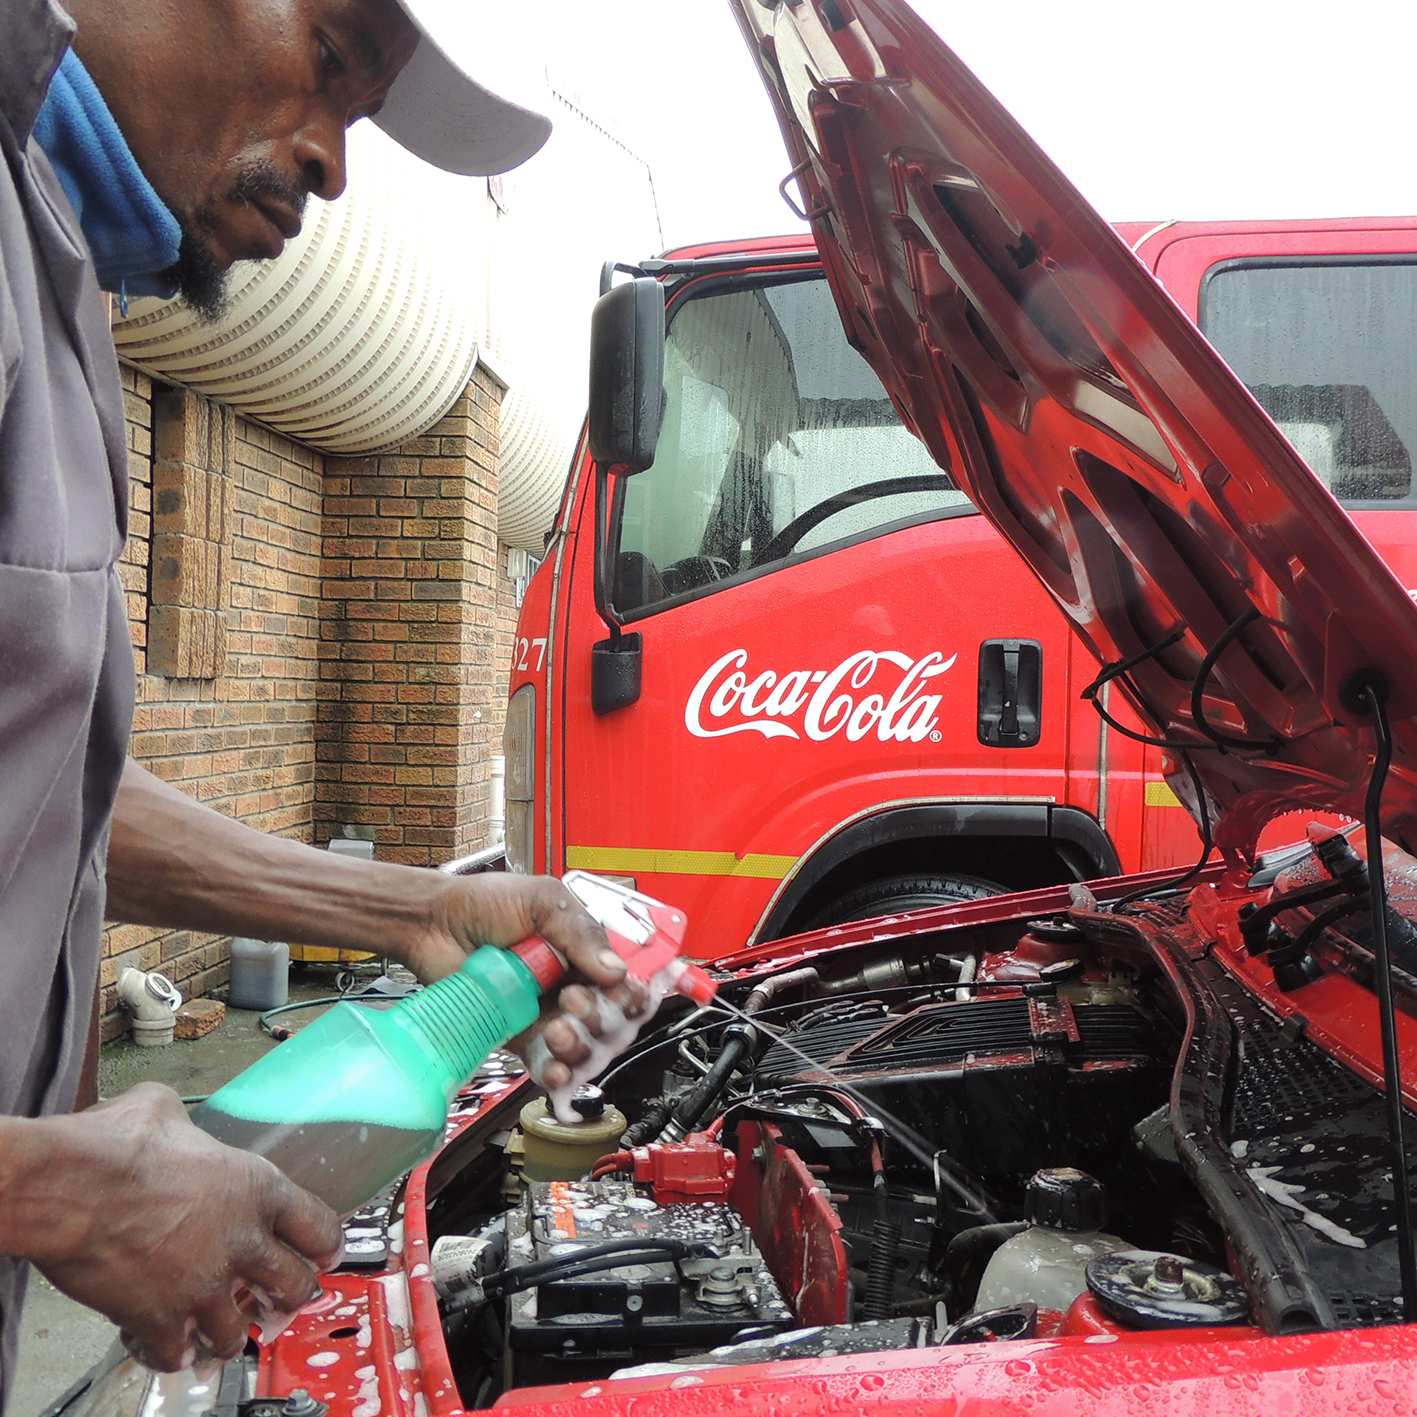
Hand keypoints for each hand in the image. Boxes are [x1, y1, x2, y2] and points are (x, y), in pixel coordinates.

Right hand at [16, 1084, 340, 1369]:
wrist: (73, 1188)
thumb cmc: (119, 1145)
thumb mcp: (166, 1112)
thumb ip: (187, 1128)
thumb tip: (171, 1125)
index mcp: (257, 1189)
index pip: (319, 1227)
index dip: (326, 1245)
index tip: (325, 1255)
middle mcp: (242, 1242)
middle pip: (294, 1287)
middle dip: (290, 1297)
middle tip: (279, 1299)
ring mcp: (203, 1286)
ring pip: (239, 1333)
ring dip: (231, 1334)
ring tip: (222, 1331)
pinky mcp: (159, 1319)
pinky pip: (179, 1355)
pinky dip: (176, 1354)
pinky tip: (170, 1346)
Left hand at [413, 872, 649, 1088]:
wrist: (433, 922)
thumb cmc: (484, 902)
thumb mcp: (543, 901)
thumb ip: (581, 932)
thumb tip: (615, 970)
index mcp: (582, 950)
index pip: (622, 982)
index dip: (629, 994)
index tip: (621, 993)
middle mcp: (567, 983)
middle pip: (608, 1019)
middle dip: (601, 1018)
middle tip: (574, 1000)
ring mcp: (543, 1012)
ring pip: (583, 1047)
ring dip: (581, 1046)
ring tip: (558, 1030)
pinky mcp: (517, 1035)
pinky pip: (545, 1063)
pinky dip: (558, 1073)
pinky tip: (556, 1068)